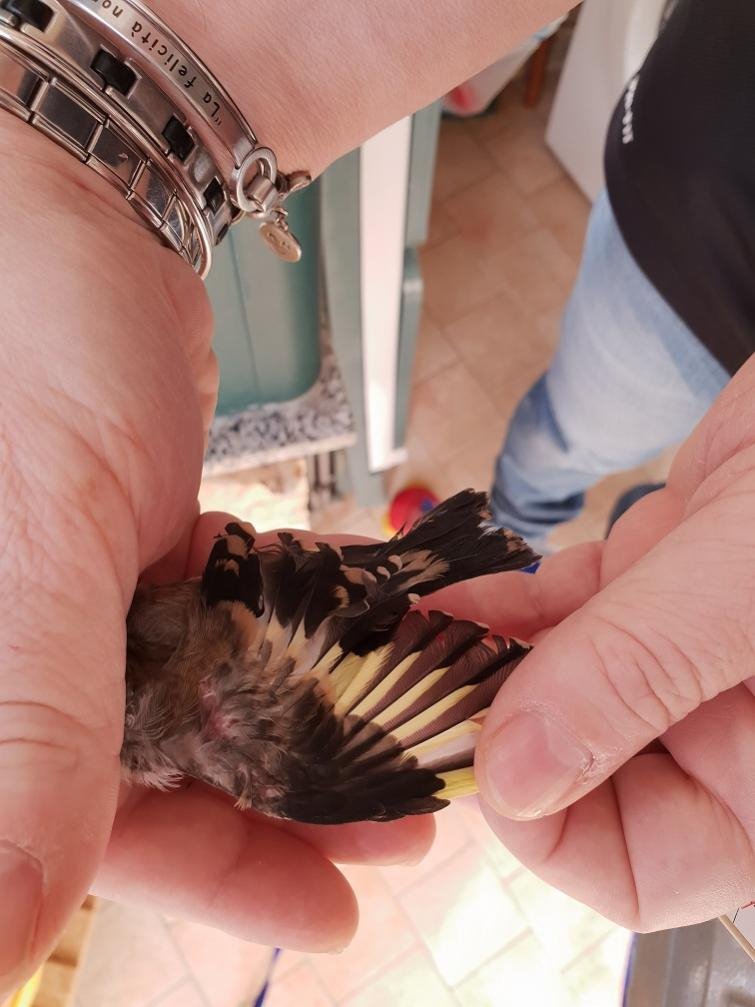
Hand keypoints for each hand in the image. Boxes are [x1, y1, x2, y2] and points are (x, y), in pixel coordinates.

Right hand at [0, 128, 431, 996]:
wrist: (81, 214)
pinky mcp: (143, 553)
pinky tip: (368, 645)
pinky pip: (228, 623)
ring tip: (413, 737)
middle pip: (172, 775)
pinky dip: (296, 636)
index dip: (216, 881)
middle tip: (407, 818)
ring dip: (312, 719)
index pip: (91, 830)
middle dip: (294, 797)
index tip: (335, 915)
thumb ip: (31, 732)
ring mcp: (90, 604)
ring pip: (213, 705)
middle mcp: (32, 656)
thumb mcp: (37, 547)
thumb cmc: (30, 348)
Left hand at [451, 359, 754, 931]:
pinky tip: (450, 597)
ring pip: (557, 689)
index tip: (480, 757)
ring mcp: (684, 657)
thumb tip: (518, 776)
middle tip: (407, 687)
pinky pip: (564, 617)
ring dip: (478, 664)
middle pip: (580, 777)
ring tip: (405, 637)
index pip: (640, 866)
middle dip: (491, 733)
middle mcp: (725, 735)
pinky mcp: (660, 586)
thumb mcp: (750, 586)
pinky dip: (506, 609)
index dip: (549, 827)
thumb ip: (640, 672)